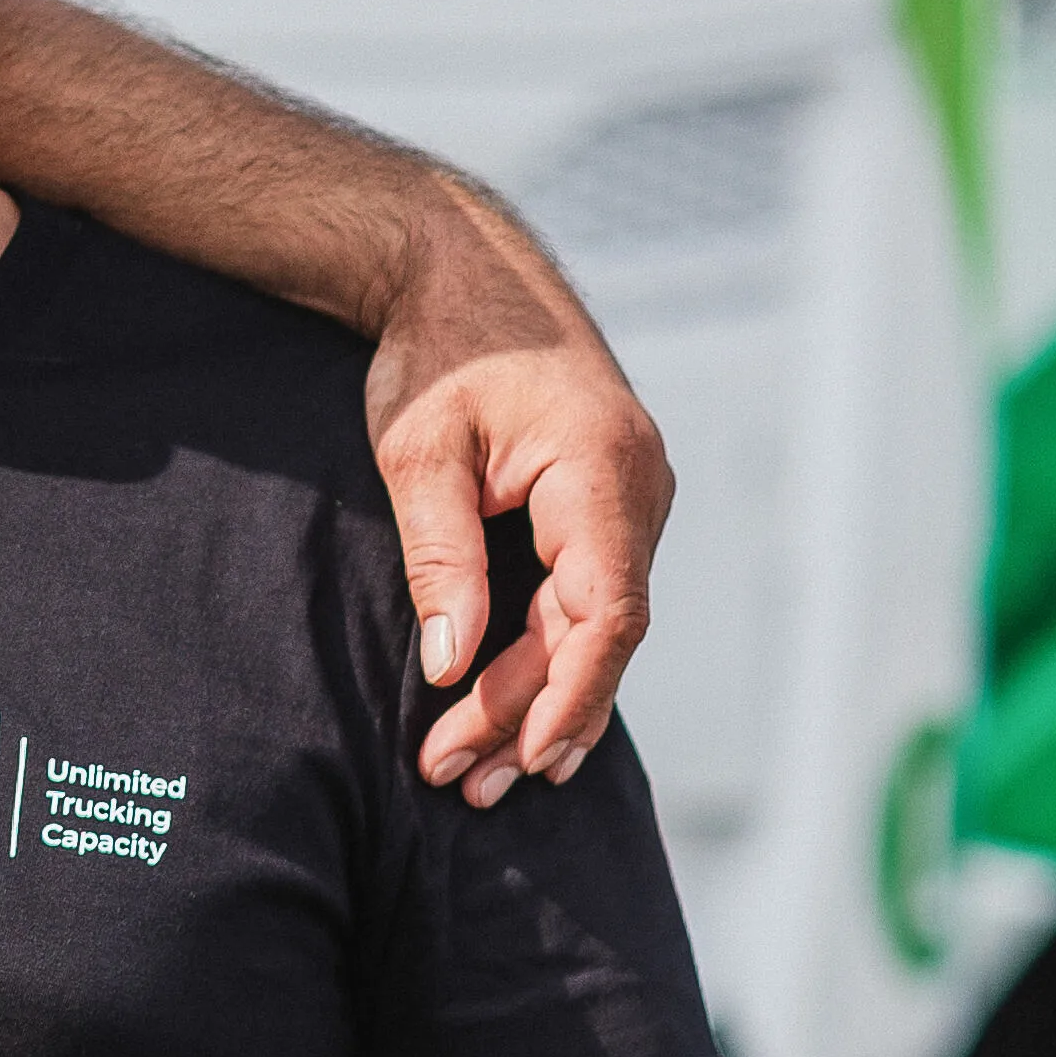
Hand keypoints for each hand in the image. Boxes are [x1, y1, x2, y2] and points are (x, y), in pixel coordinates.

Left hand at [361, 172, 669, 805]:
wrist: (465, 276)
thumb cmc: (439, 353)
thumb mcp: (418, 453)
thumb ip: (439, 558)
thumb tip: (453, 665)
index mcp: (603, 469)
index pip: (609, 610)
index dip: (571, 693)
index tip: (528, 755)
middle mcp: (637, 490)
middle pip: (599, 633)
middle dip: (531, 714)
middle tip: (459, 781)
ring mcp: (630, 501)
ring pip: (595, 626)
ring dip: (537, 699)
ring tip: (472, 774)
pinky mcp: (605, 510)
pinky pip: (589, 601)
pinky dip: (548, 658)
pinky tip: (512, 720)